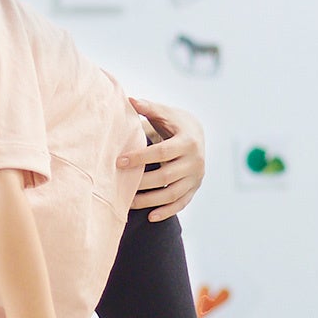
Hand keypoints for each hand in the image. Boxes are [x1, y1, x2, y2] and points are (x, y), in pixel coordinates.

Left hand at [117, 98, 204, 221]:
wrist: (197, 132)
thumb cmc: (174, 122)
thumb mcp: (164, 113)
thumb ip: (148, 108)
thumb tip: (129, 100)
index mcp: (187, 141)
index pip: (162, 152)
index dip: (140, 158)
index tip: (119, 162)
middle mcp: (195, 161)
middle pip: (167, 176)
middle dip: (143, 182)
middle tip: (120, 184)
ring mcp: (197, 177)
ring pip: (173, 193)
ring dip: (151, 201)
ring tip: (128, 203)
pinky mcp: (195, 187)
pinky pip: (182, 203)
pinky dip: (167, 211)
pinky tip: (151, 217)